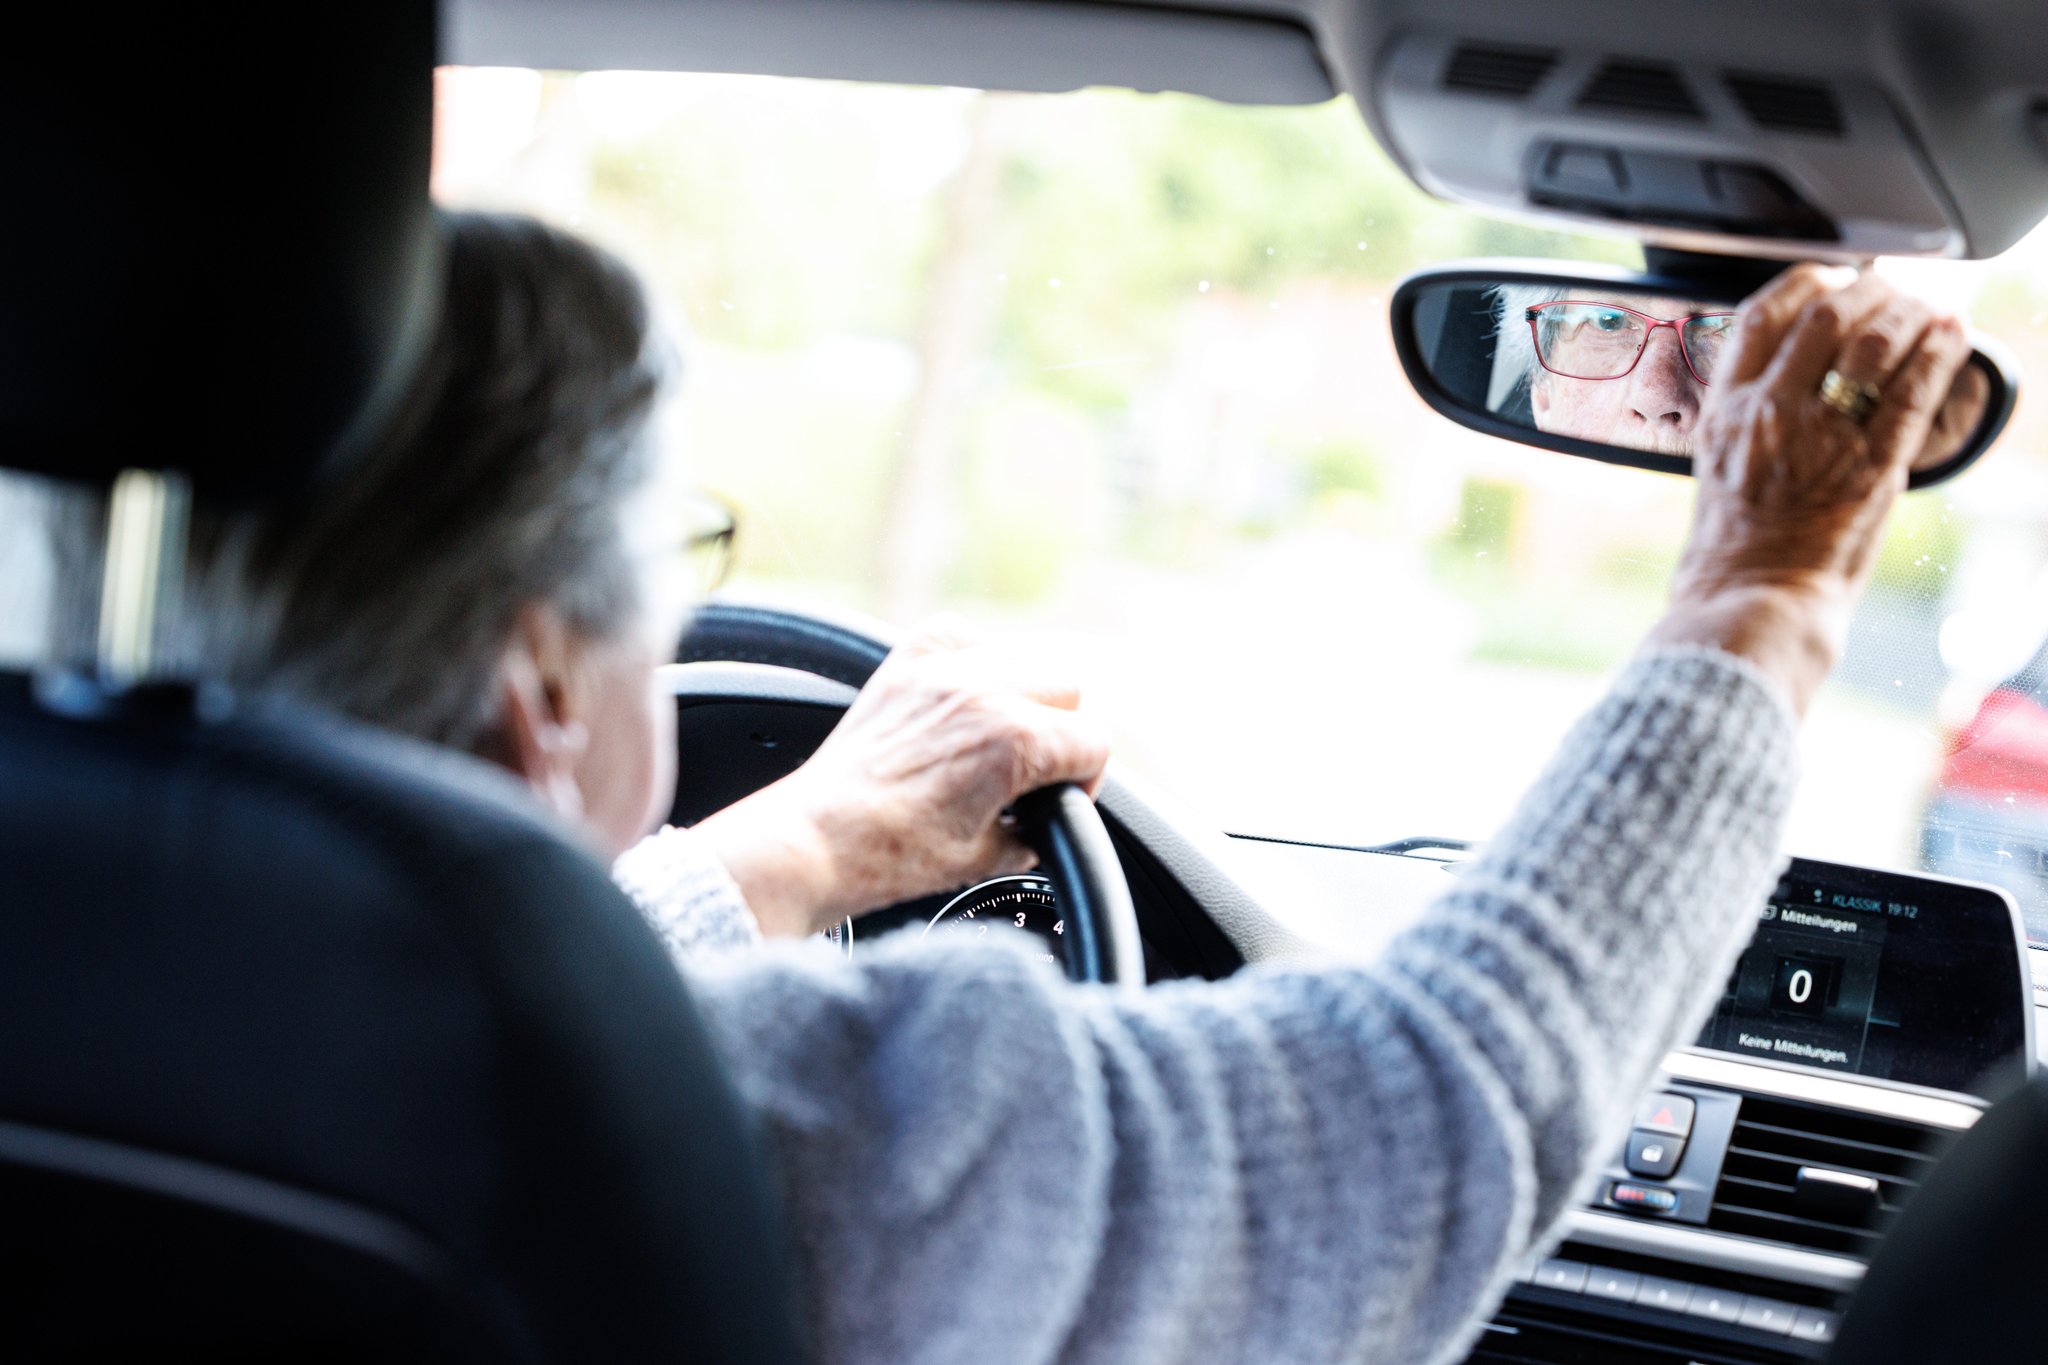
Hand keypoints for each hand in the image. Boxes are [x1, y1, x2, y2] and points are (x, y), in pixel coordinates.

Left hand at [694, 618, 1111, 936]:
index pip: (1093, 740)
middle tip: (1034, 774)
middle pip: (1067, 688)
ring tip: (1000, 738)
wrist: (816, 843)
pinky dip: (970, 656)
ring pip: (1022, 656)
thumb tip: (1042, 830)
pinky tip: (964, 695)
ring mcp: (941, 675)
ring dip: (1024, 695)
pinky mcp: (903, 669)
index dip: (1087, 779)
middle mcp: (983, 694)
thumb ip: (1032, 836)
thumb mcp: (984, 859)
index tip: (1064, 799)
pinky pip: (957, 635)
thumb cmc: (891, 857)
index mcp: (1014, 741)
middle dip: (1060, 733)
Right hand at [1646, 265, 1972, 713]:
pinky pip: (1913, 389)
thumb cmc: (1730, 551)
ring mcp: (1820, 436)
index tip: (1828, 281)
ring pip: (1874, 342)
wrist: (1748, 602)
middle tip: (1889, 293)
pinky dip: (1941, 353)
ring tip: (1927, 313)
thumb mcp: (1715, 468)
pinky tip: (1954, 336)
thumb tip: (1782, 381)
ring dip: (1910, 316)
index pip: (1758, 316)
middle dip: (1868, 292)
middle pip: (1824, 314)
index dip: (1802, 283)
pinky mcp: (1871, 464)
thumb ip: (1745, 419)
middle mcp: (1768, 413)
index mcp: (1724, 412)